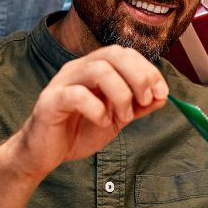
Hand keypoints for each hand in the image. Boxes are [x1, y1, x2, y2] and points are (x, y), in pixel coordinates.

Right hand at [13, 45, 167, 179]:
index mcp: (94, 68)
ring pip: (98, 70)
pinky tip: (102, 122)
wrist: (44, 154)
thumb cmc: (78, 131)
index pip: (125, 54)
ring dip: (121, 93)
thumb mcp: (116, 118)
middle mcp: (78, 68)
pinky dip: (97, 108)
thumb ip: (137, 106)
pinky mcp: (51, 101)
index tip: (162, 92)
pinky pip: (77, 94)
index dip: (148, 70)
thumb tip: (163, 96)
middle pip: (113, 54)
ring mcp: (63, 82)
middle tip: (144, 101)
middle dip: (138, 77)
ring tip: (123, 117)